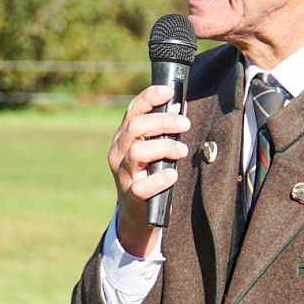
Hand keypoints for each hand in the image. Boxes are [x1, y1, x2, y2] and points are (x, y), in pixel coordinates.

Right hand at [107, 84, 190, 255]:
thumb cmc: (150, 173)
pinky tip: (173, 176)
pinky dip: (160, 179)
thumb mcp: (152, 149)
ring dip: (165, 147)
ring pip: (138, 151)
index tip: (169, 92)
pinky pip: (142, 186)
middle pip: (136, 126)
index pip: (133, 110)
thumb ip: (162, 132)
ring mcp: (122, 173)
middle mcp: (118, 151)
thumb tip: (182, 110)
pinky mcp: (130, 194)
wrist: (138, 212)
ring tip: (182, 150)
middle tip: (185, 123)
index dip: (150, 97)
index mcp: (124, 136)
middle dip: (164, 121)